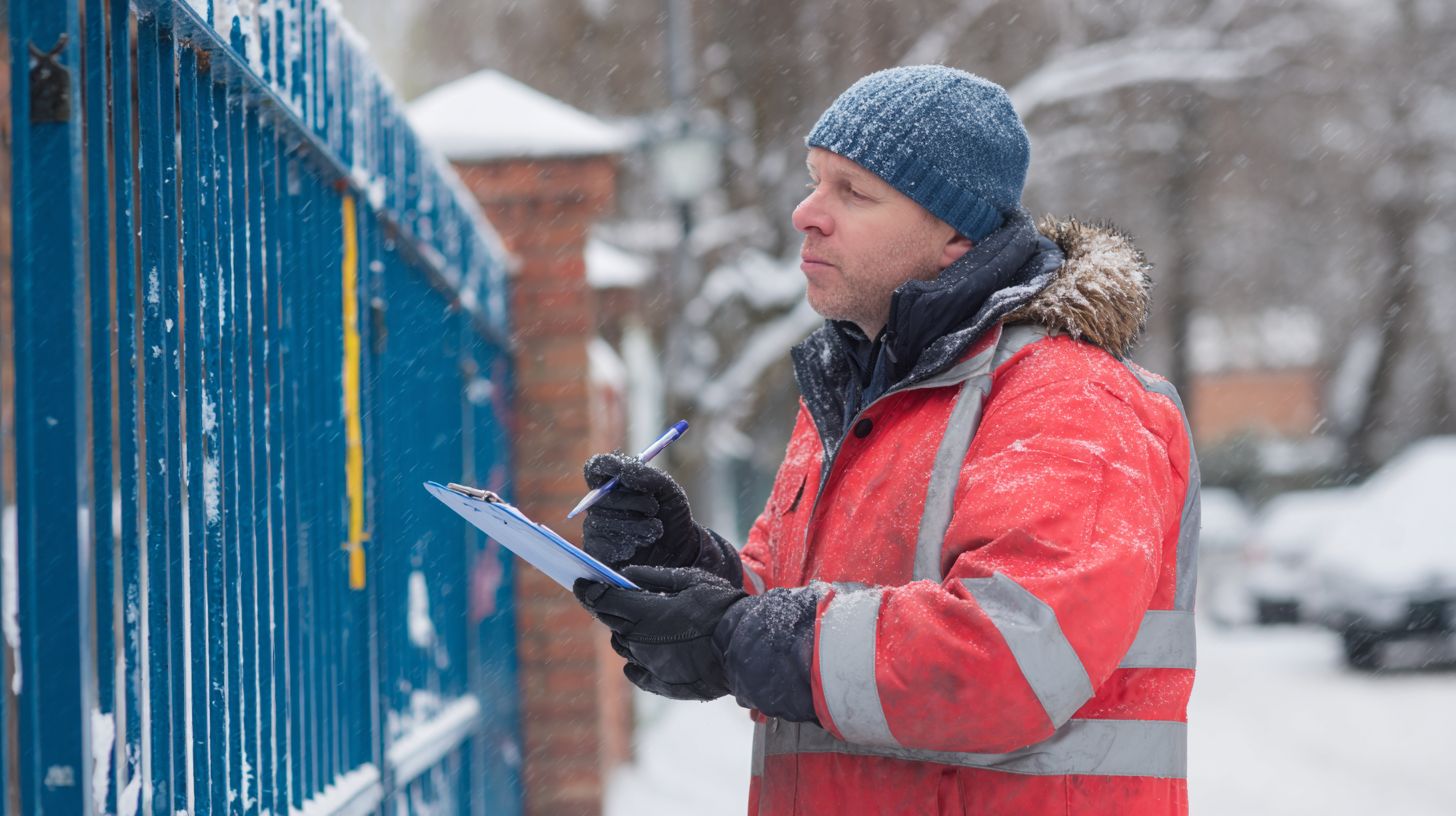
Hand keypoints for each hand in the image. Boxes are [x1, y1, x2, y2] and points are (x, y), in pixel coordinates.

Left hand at [574, 566, 746, 700]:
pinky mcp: (663, 684)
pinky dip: (635, 663)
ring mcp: (650, 665)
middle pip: (611, 623)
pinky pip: (637, 673)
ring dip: (624, 633)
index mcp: (644, 613)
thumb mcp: (690, 580)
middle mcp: (640, 642)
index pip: (604, 601)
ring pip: (623, 647)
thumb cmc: (720, 609)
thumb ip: (654, 577)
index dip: (590, 591)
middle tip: (604, 598)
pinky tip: (643, 655)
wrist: (745, 648)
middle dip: (605, 608)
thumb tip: (626, 574)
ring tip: (637, 623)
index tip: (581, 583)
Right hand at [580, 453, 705, 568]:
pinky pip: (606, 544)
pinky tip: (641, 543)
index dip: (604, 466)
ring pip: (606, 522)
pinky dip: (631, 543)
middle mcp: (599, 504)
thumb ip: (647, 476)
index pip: (595, 469)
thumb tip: (623, 472)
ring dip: (638, 525)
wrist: (680, 548)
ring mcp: (596, 527)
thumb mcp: (667, 489)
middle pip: (601, 496)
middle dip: (634, 501)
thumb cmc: (670, 514)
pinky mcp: (598, 551)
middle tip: (654, 508)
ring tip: (654, 529)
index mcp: (613, 483)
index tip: (621, 469)